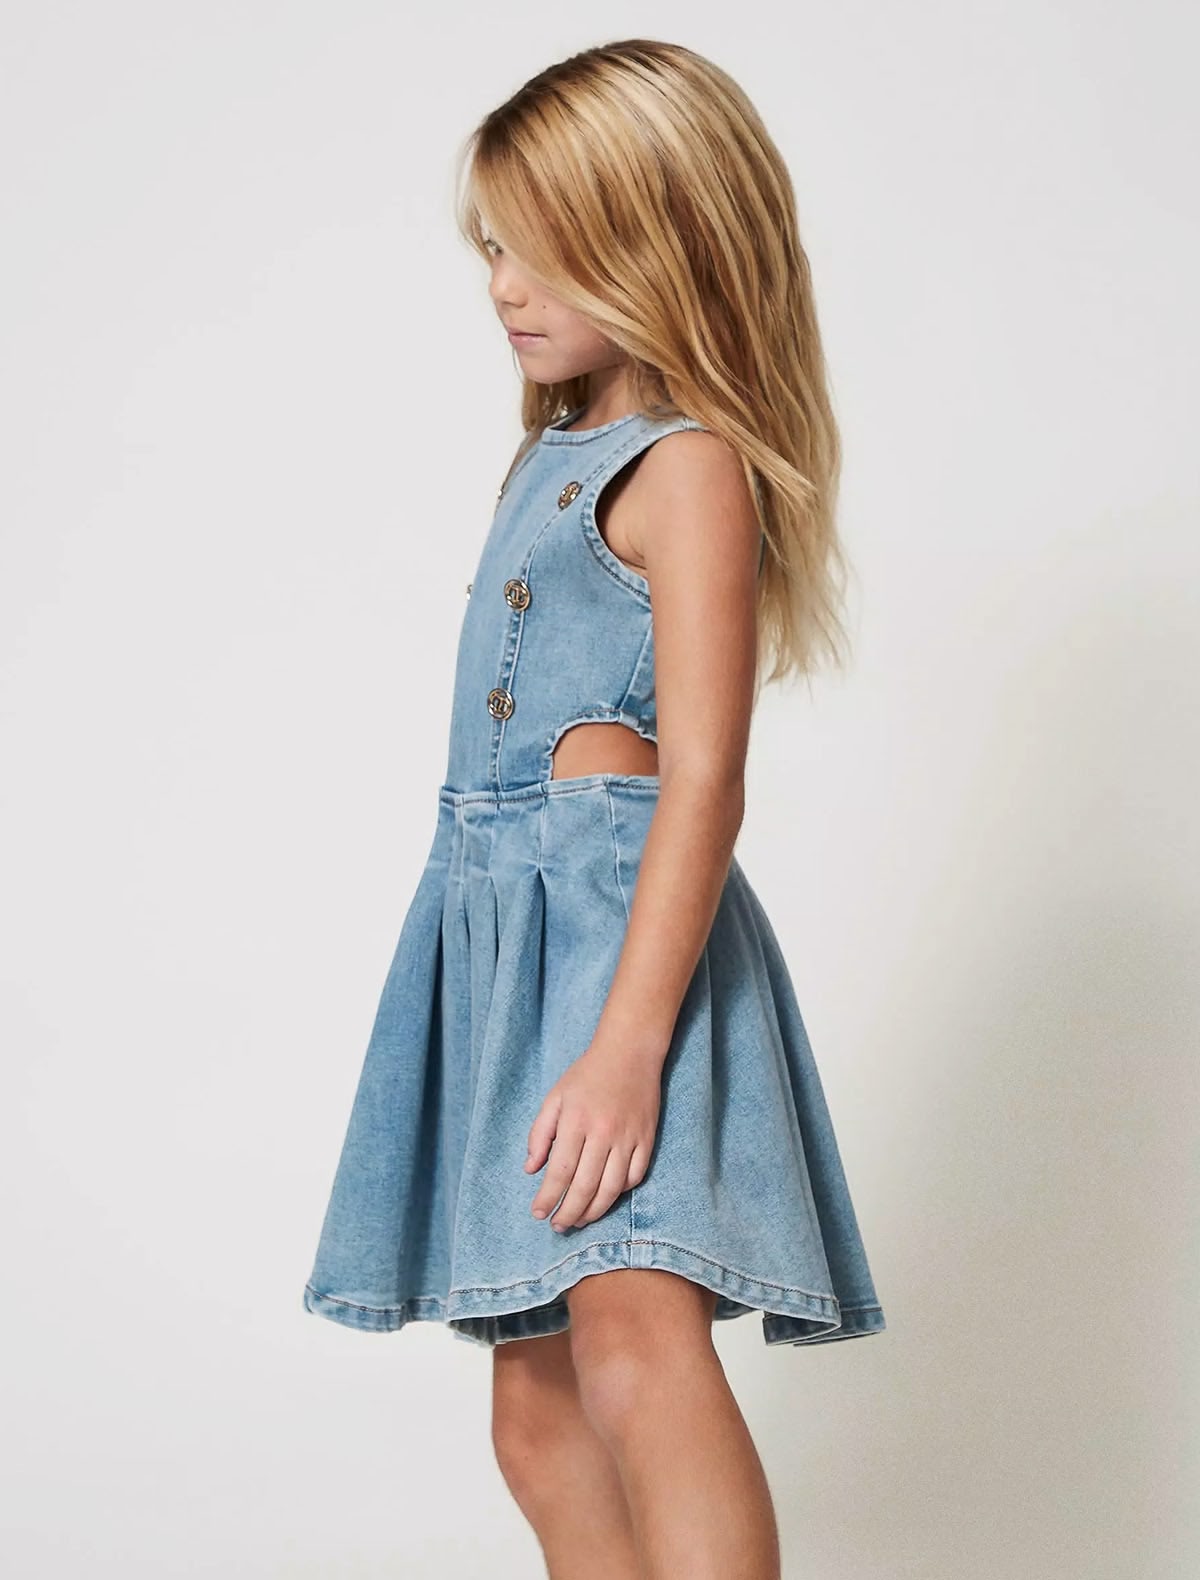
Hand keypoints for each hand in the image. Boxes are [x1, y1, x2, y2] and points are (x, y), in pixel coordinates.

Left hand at [525, 1042, 661, 1230]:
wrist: (630, 1052)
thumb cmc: (587, 1075)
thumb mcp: (555, 1097)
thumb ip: (540, 1133)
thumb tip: (531, 1169)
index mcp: (576, 1121)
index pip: (560, 1171)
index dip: (548, 1197)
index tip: (538, 1213)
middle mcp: (603, 1133)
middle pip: (585, 1186)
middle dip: (569, 1212)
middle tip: (558, 1226)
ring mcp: (628, 1138)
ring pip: (611, 1188)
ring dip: (593, 1211)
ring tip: (579, 1220)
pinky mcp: (647, 1140)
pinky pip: (635, 1177)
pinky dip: (620, 1193)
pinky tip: (606, 1197)